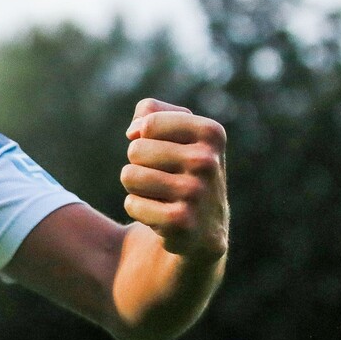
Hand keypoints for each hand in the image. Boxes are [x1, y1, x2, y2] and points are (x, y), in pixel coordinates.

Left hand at [121, 98, 228, 259]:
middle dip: (139, 164)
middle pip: (135, 150)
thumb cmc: (180, 169)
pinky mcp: (180, 221)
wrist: (202, 228)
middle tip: (162, 178)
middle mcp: (207, 161)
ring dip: (136, 187)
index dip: (145, 137)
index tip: (164, 151)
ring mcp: (196, 193)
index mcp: (211, 133)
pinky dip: (138, 209)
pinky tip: (161, 216)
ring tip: (160, 195)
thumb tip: (134, 131)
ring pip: (129, 176)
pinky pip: (131, 204)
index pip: (148, 123)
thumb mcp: (174, 131)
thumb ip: (150, 111)